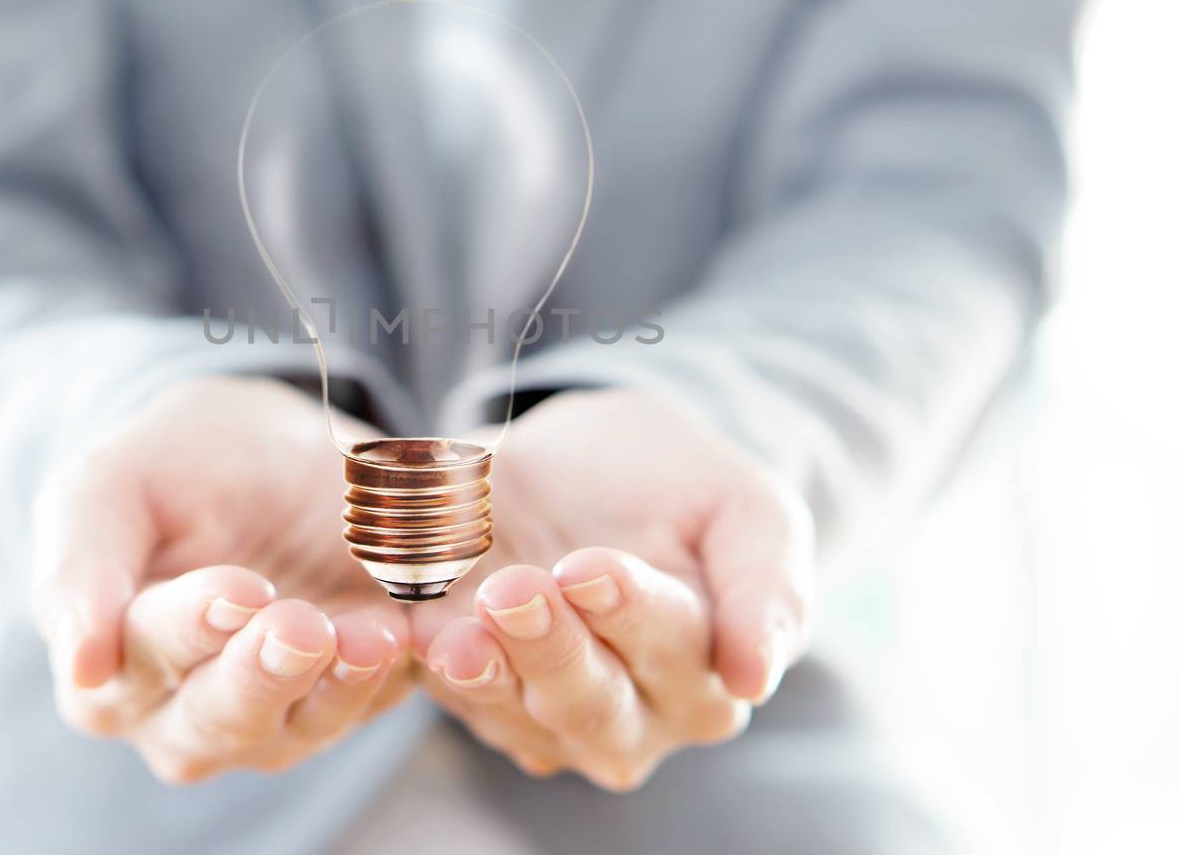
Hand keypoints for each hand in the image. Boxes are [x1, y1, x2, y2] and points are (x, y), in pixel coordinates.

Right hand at [30, 376, 409, 781]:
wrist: (266, 453)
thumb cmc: (172, 467)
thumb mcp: (110, 485)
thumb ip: (80, 562)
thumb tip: (82, 664)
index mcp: (112, 666)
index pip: (144, 656)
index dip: (189, 627)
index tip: (239, 590)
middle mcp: (184, 714)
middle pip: (222, 716)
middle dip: (265, 672)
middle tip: (303, 625)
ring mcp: (272, 719)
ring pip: (302, 725)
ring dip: (340, 685)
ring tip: (374, 634)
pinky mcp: (349, 700)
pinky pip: (374, 702)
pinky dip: (397, 672)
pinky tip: (417, 632)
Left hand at [412, 388, 814, 789]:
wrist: (586, 462)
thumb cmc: (679, 484)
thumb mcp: (745, 507)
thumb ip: (768, 585)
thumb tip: (755, 676)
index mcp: (708, 670)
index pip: (674, 645)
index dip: (630, 611)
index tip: (587, 567)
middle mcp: (634, 714)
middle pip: (591, 701)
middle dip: (551, 648)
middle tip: (514, 589)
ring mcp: (548, 715)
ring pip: (516, 711)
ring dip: (485, 673)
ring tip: (454, 633)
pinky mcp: (477, 694)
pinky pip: (453, 693)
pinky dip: (431, 666)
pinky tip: (411, 633)